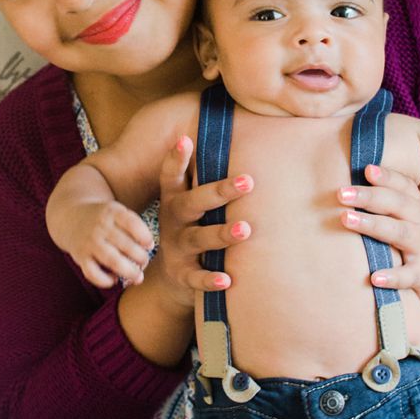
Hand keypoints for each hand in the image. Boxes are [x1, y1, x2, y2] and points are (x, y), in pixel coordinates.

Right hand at [61, 200, 152, 288]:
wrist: (70, 216)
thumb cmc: (104, 218)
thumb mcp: (118, 211)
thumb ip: (134, 225)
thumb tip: (149, 248)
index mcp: (112, 212)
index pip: (132, 223)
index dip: (145, 237)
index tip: (150, 245)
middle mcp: (100, 227)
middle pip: (126, 245)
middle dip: (141, 257)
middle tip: (144, 262)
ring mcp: (89, 242)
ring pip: (112, 260)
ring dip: (129, 272)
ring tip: (138, 277)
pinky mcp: (80, 257)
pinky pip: (93, 273)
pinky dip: (105, 281)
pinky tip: (114, 280)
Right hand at [153, 136, 256, 311]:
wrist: (171, 278)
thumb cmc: (192, 228)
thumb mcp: (191, 205)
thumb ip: (206, 181)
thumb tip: (237, 138)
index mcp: (175, 201)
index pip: (172, 177)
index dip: (175, 159)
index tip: (184, 139)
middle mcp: (173, 222)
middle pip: (192, 204)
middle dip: (218, 192)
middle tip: (247, 182)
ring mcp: (177, 248)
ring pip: (199, 239)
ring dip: (221, 234)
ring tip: (245, 229)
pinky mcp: (183, 274)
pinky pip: (196, 277)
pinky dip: (210, 279)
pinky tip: (227, 279)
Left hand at [339, 163, 419, 316]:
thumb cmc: (415, 241)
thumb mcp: (409, 217)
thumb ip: (387, 200)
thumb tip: (348, 183)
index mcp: (418, 205)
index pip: (403, 186)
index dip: (387, 176)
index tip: (366, 169)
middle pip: (397, 204)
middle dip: (369, 197)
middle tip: (341, 194)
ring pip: (400, 233)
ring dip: (373, 225)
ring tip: (346, 219)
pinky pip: (408, 275)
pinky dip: (393, 277)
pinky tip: (374, 278)